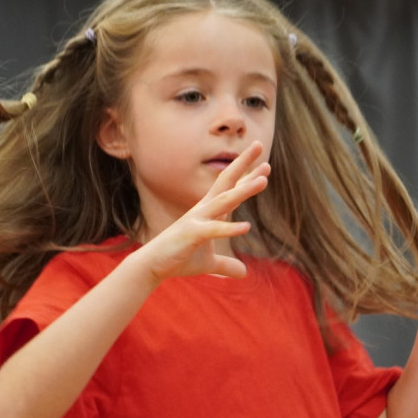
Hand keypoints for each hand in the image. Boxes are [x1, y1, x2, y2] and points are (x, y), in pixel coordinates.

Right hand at [138, 141, 269, 283]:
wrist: (152, 265)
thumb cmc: (179, 258)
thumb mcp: (208, 264)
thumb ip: (226, 265)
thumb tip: (243, 273)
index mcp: (208, 211)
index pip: (231, 188)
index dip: (247, 176)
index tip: (265, 164)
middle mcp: (203, 209)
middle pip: (226, 181)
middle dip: (243, 163)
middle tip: (259, 144)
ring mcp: (197, 220)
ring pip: (224, 201)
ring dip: (244, 190)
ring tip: (263, 180)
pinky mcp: (192, 234)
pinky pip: (214, 230)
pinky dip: (230, 228)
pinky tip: (246, 227)